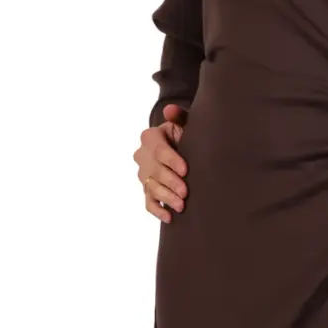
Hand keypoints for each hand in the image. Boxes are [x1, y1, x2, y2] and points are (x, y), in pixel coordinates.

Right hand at [133, 103, 188, 223]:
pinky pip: (148, 202)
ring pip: (151, 187)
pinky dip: (158, 210)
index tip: (186, 170)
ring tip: (181, 206)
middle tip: (185, 192)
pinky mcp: (146, 188)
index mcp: (149, 137)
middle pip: (155, 171)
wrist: (181, 145)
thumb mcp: (183, 123)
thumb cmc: (184, 133)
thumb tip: (170, 110)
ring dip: (166, 197)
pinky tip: (169, 218)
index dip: (172, 160)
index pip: (159, 150)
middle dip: (170, 182)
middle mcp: (142, 156)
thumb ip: (178, 116)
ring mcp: (143, 174)